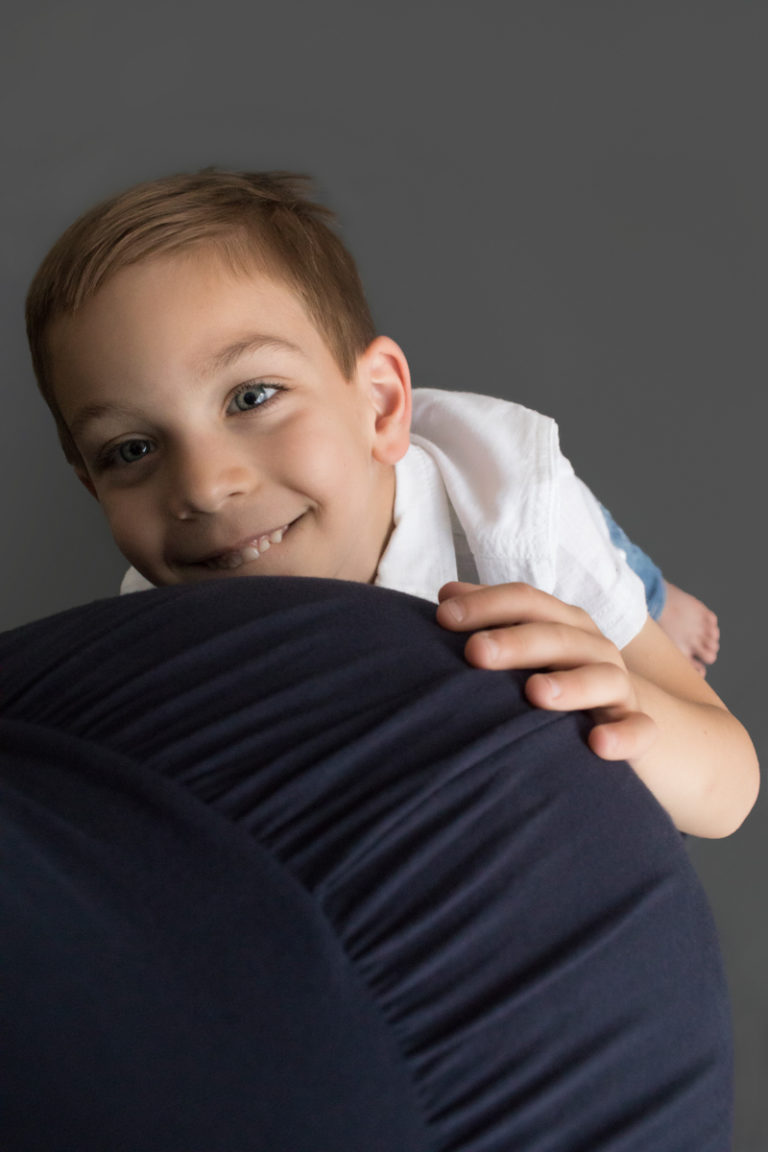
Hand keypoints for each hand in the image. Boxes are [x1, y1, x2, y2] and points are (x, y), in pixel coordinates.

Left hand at [436, 581, 656, 763]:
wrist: (617, 716)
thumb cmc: (554, 677)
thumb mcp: (524, 646)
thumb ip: (490, 620)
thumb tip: (447, 595)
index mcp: (562, 623)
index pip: (526, 602)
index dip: (487, 604)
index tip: (443, 617)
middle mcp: (593, 648)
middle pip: (558, 636)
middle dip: (516, 641)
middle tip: (476, 652)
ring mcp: (618, 687)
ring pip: (602, 677)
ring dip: (572, 684)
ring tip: (535, 693)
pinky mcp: (635, 726)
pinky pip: (639, 729)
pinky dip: (624, 735)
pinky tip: (598, 744)